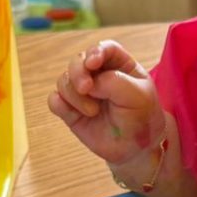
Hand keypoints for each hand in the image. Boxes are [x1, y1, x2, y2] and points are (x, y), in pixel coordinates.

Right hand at [48, 40, 165, 175]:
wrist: (135, 149)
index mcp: (119, 65)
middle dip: (78, 72)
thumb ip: (114, 82)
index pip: (104, 48)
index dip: (95, 52)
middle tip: (86, 88)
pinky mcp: (71, 109)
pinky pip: (54, 100)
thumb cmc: (142, 117)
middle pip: (78, 60)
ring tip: (92, 111)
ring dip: (74, 95)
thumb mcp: (138, 97)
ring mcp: (83, 92)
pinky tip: (73, 114)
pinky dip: (60, 104)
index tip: (93, 63)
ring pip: (63, 80)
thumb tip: (88, 84)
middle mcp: (98, 75)